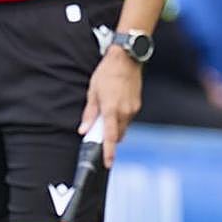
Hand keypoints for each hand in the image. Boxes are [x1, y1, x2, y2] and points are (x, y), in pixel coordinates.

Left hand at [80, 48, 141, 167]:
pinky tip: (114, 108)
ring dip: (115, 127)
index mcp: (112, 110)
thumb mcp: (92, 92)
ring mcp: (133, 108)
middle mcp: (125, 112)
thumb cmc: (107, 73)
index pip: (110, 137)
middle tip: (99, 137)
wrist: (127, 58)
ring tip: (106, 116)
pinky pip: (128, 118)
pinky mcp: (137, 104)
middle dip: (110, 139)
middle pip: (118, 134)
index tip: (108, 163)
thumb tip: (83, 130)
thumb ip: (89, 114)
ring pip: (124, 126)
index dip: (109, 152)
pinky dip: (120, 119)